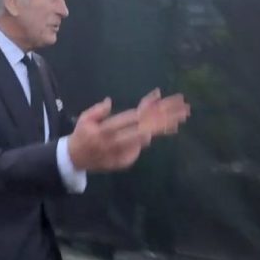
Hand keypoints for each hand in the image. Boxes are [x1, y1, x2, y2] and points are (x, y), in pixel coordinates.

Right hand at [67, 89, 190, 171]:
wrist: (75, 160)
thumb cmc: (81, 135)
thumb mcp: (84, 119)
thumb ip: (98, 111)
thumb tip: (110, 101)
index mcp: (107, 130)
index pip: (134, 117)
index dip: (150, 108)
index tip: (162, 98)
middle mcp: (119, 142)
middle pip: (147, 128)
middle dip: (166, 118)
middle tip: (184, 109)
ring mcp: (124, 153)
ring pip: (148, 137)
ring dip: (165, 127)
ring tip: (182, 117)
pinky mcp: (126, 161)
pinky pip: (141, 146)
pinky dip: (155, 136)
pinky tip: (170, 127)